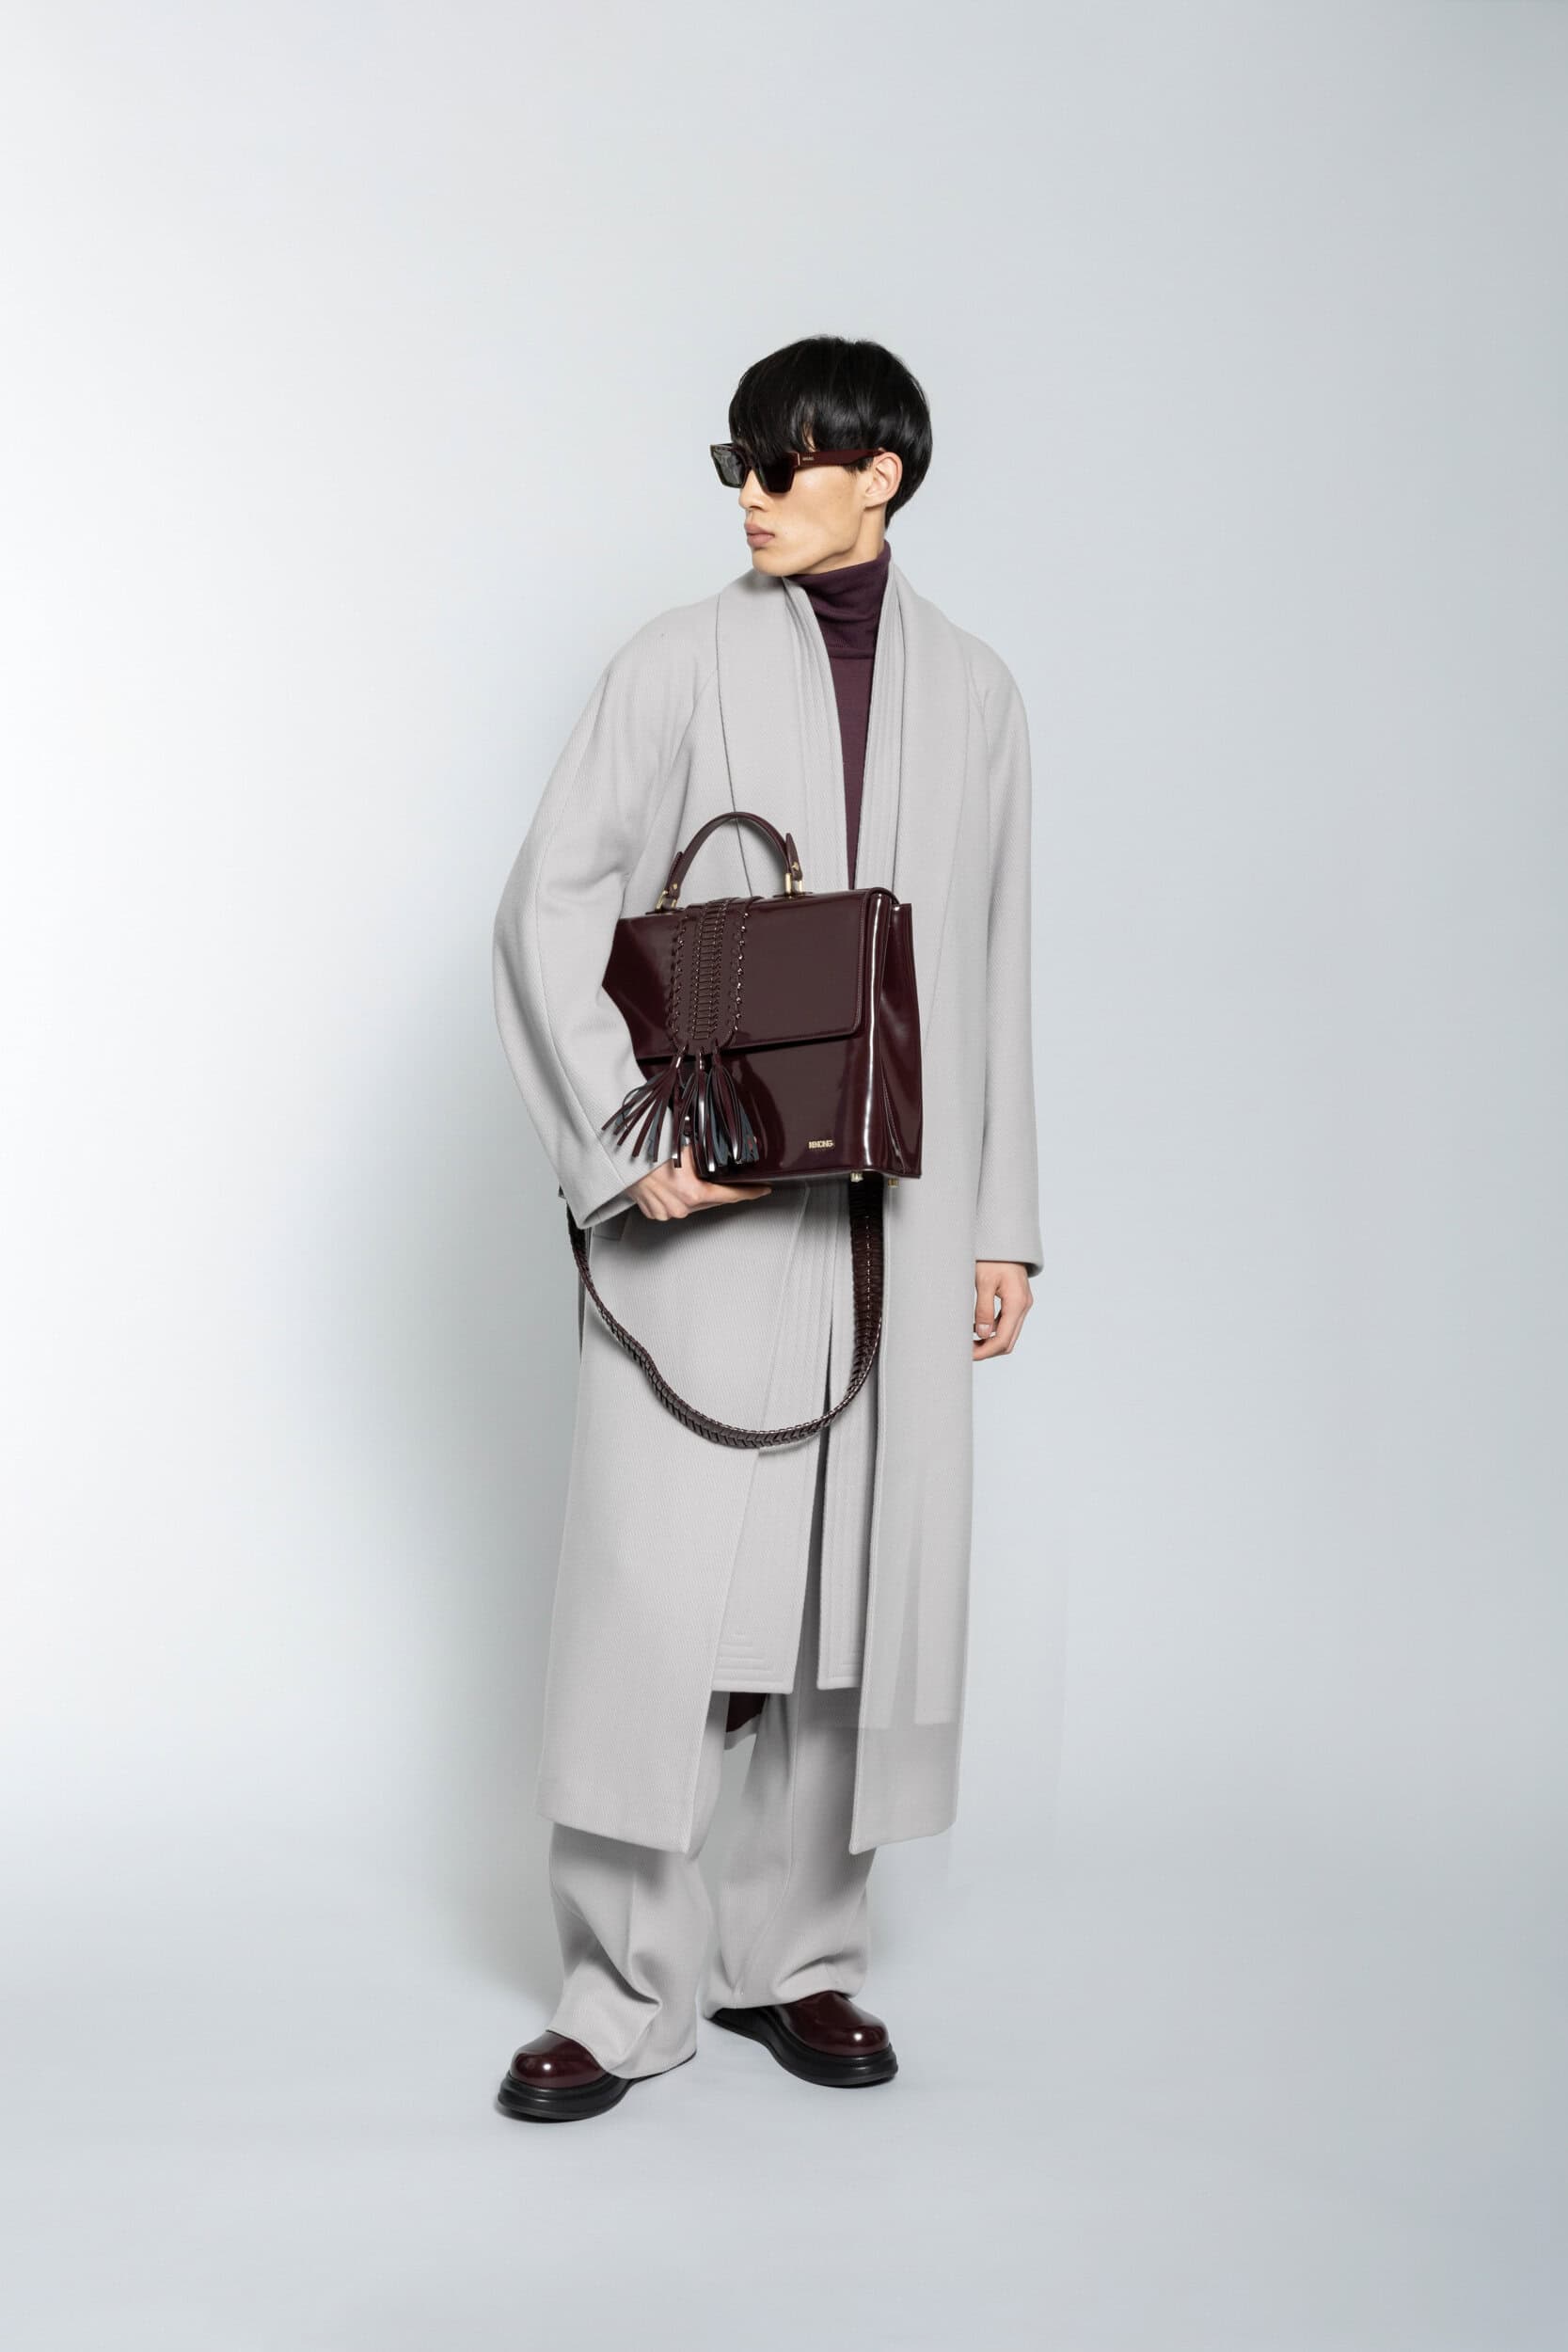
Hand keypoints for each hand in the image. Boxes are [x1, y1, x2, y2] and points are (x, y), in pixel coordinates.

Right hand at [626, 1140, 772, 1221]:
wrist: (621, 1159)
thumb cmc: (651, 1151)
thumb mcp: (688, 1148)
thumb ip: (709, 1156)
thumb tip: (727, 1151)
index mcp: (694, 1193)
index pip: (732, 1196)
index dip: (750, 1192)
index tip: (763, 1190)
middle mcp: (682, 1208)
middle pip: (712, 1201)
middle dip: (717, 1189)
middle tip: (717, 1175)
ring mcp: (668, 1213)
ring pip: (692, 1204)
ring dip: (694, 1192)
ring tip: (683, 1174)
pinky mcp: (655, 1214)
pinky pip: (674, 1207)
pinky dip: (676, 1197)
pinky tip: (671, 1183)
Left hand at [973, 1261, 1031, 1357]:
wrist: (1004, 1237)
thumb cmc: (992, 1256)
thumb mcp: (983, 1281)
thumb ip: (983, 1309)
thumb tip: (982, 1334)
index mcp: (1017, 1303)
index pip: (1002, 1340)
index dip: (984, 1351)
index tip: (967, 1354)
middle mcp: (1024, 1306)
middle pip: (1008, 1341)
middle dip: (987, 1350)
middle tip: (965, 1350)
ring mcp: (1022, 1304)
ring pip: (1008, 1334)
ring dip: (989, 1342)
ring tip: (968, 1341)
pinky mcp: (1017, 1300)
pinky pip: (1007, 1323)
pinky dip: (993, 1330)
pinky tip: (975, 1328)